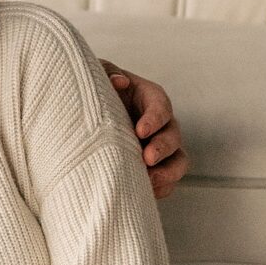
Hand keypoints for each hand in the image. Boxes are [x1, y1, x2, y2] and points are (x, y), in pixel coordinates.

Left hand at [103, 65, 188, 198]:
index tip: (140, 131)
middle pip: (174, 136)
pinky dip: (160, 189)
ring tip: (149, 181)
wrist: (87, 117)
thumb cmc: (96, 91)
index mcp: (150, 97)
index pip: (161, 106)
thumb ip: (107, 72)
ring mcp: (161, 148)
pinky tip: (144, 191)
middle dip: (163, 148)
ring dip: (168, 173)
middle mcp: (161, 124)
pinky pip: (167, 183)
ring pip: (178, 162)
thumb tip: (120, 82)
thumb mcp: (97, 74)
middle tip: (147, 158)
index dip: (154, 119)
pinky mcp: (156, 169)